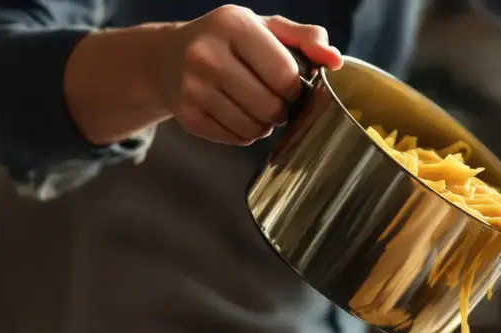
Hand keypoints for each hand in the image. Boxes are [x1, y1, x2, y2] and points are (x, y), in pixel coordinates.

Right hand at [158, 5, 343, 144]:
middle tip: (273, 98)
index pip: (285, 74)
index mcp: (232, 24)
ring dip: (265, 124)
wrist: (166, 58)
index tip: (290, 84)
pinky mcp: (187, 117)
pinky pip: (237, 139)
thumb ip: (306, 37)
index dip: (296, 87)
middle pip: (271, 106)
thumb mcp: (265, 27)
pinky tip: (236, 113)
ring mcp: (193, 88)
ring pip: (255, 128)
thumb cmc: (229, 41)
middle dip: (281, 108)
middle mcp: (206, 54)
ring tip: (255, 105)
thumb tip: (334, 60)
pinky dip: (245, 133)